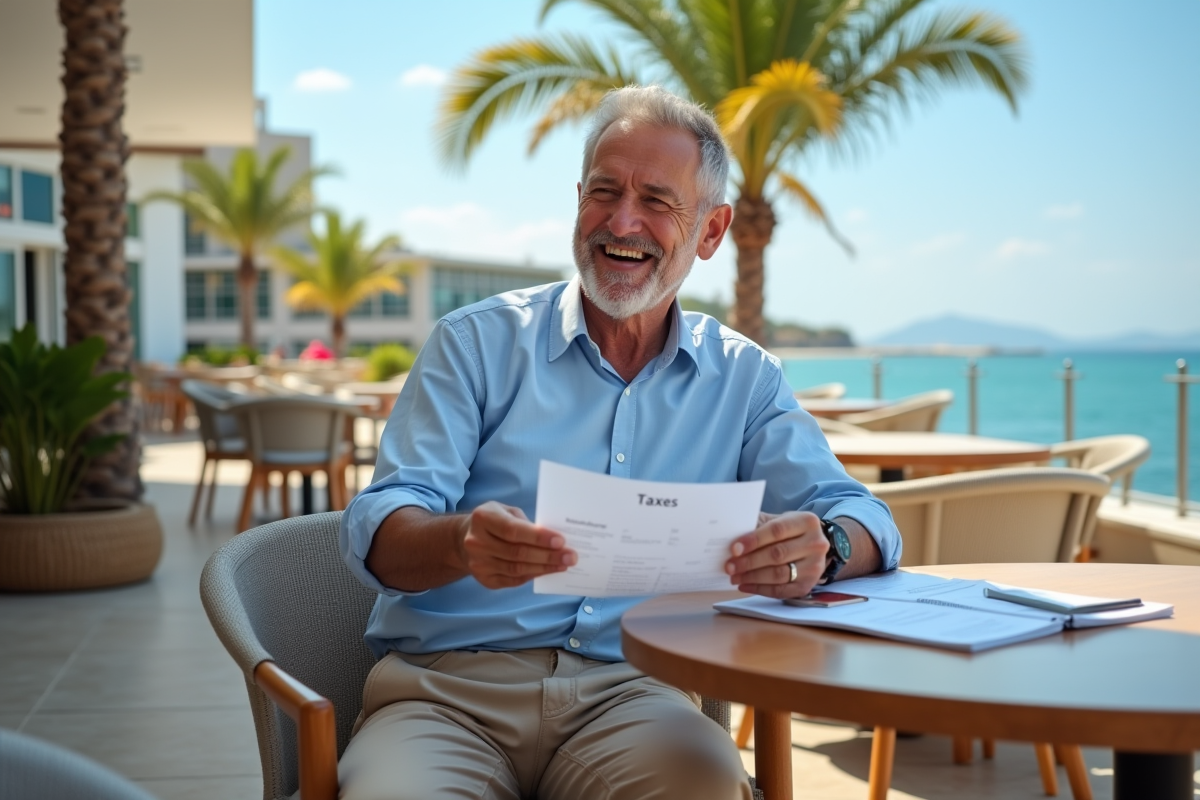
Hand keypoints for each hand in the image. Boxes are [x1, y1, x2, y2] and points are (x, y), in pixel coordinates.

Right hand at [460, 502, 577, 588]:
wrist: (464, 539)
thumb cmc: (494, 521)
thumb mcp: (506, 511)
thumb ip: (525, 523)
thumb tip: (553, 539)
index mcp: (483, 519)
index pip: (513, 531)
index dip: (538, 537)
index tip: (561, 541)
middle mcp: (476, 542)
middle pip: (517, 553)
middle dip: (548, 555)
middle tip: (570, 556)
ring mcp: (478, 563)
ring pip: (517, 569)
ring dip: (544, 568)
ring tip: (563, 565)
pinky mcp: (484, 579)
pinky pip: (513, 580)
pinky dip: (533, 575)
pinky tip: (547, 571)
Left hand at [725, 511, 828, 598]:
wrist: (811, 546)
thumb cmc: (788, 531)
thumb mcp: (777, 520)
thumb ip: (757, 525)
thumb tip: (730, 536)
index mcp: (807, 522)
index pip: (777, 530)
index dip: (754, 540)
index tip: (734, 548)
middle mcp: (816, 544)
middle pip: (777, 554)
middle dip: (749, 561)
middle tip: (729, 566)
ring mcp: (815, 567)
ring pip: (779, 575)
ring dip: (752, 577)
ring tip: (734, 576)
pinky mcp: (808, 586)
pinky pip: (781, 591)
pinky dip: (760, 589)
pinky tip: (744, 585)